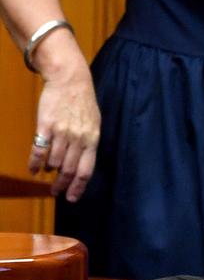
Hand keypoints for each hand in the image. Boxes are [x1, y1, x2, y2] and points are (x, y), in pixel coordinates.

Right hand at [28, 58, 100, 201]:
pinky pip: (38, 151)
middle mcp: (78, 138)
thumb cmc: (83, 103)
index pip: (87, 170)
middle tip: (56, 192)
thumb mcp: (94, 123)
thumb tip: (82, 164)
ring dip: (50, 171)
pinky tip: (33, 169)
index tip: (72, 198)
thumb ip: (88, 143)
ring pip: (54, 162)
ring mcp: (62, 132)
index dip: (78, 187)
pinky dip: (34, 163)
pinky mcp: (46, 126)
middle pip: (69, 170)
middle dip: (62, 185)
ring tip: (47, 172)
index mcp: (93, 138)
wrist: (70, 80)